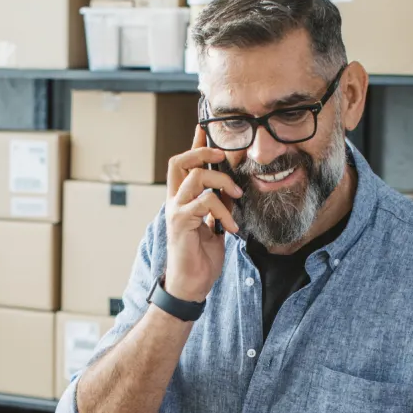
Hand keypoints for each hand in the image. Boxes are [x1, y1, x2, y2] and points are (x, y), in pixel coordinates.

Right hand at [164, 126, 240, 302]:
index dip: (196, 144)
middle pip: (179, 161)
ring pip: (196, 176)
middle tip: (225, 157)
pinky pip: (205, 203)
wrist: (191, 285)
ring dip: (221, 182)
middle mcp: (174, 201)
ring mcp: (175, 211)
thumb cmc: (201, 259)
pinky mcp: (180, 223)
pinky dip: (223, 211)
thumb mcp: (215, 226)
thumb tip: (233, 190)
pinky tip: (231, 228)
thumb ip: (219, 206)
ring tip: (237, 198)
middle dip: (203, 152)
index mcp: (182, 200)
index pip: (185, 164)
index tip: (205, 127)